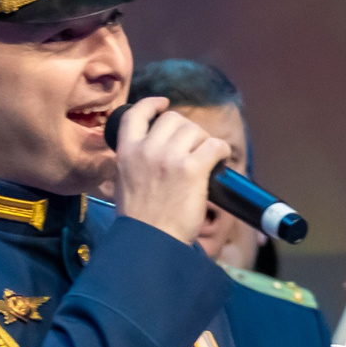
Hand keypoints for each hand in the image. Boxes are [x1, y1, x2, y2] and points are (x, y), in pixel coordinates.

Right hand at [112, 97, 230, 245]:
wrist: (149, 242)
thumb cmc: (141, 221)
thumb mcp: (124, 184)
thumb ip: (135, 164)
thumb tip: (151, 154)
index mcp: (126, 152)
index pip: (136, 113)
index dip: (152, 104)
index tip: (163, 104)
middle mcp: (146, 149)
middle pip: (173, 119)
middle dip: (187, 131)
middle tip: (193, 150)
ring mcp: (169, 157)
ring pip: (195, 130)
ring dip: (204, 142)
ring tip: (206, 159)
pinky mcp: (192, 169)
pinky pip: (214, 145)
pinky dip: (221, 151)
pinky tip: (221, 161)